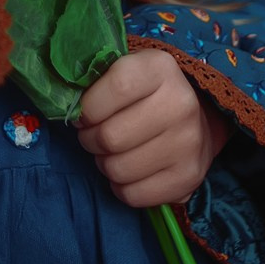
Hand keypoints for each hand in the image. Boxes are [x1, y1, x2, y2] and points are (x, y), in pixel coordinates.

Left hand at [75, 48, 230, 208]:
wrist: (197, 121)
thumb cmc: (146, 93)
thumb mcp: (126, 70)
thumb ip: (96, 79)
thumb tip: (66, 103)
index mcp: (160, 68)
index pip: (117, 87)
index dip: (89, 106)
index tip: (84, 113)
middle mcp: (180, 104)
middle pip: (110, 136)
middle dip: (90, 140)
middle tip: (93, 135)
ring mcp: (188, 144)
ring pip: (118, 169)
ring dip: (104, 163)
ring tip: (111, 152)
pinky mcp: (188, 178)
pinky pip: (133, 195)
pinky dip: (120, 187)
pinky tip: (127, 170)